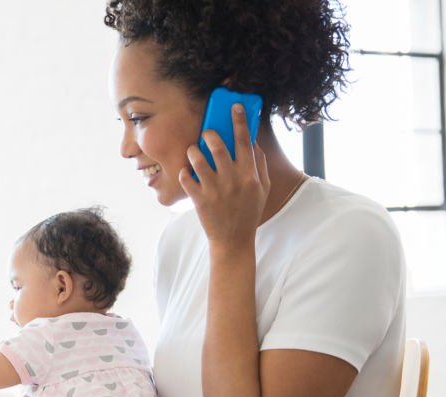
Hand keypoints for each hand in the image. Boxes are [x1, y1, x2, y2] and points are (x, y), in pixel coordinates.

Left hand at [178, 103, 270, 251]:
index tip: (234, 106)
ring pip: (197, 159)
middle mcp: (232, 180)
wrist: (233, 241)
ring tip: (193, 152)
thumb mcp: (262, 189)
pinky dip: (183, 172)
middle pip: (217, 146)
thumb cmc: (248, 212)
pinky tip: (186, 172)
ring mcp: (214, 190)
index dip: (239, 121)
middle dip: (210, 134)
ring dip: (193, 151)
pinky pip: (185, 177)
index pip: (244, 141)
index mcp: (250, 175)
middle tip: (206, 134)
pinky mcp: (199, 200)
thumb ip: (260, 165)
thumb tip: (253, 142)